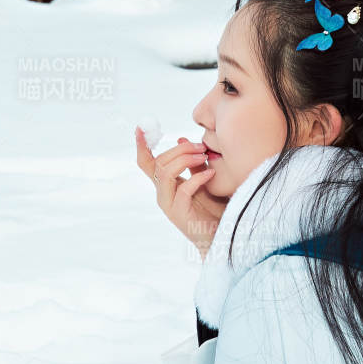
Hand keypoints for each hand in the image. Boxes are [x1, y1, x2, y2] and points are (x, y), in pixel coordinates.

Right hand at [135, 128, 226, 259]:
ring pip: (165, 173)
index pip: (146, 163)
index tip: (140, 127)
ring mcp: (169, 204)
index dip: (141, 145)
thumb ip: (193, 162)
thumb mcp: (204, 179)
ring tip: (203, 157)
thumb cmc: (215, 209)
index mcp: (166, 185)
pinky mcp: (179, 214)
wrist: (222, 236)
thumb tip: (182, 137)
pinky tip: (210, 175)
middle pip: (158, 162)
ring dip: (185, 159)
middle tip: (200, 146)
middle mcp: (163, 194)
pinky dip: (197, 178)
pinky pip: (183, 189)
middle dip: (179, 149)